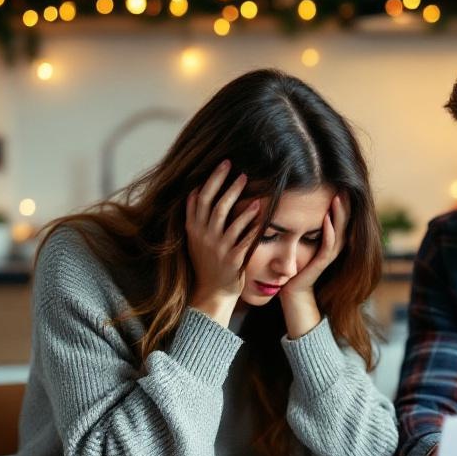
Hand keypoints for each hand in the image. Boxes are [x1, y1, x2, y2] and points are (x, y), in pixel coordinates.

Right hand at [186, 160, 259, 324]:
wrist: (212, 292)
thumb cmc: (206, 262)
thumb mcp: (194, 238)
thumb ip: (194, 215)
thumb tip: (194, 190)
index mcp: (194, 228)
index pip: (201, 198)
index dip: (212, 179)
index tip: (224, 163)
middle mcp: (204, 236)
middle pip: (215, 205)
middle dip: (227, 186)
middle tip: (241, 171)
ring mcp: (218, 248)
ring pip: (229, 221)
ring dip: (242, 204)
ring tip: (253, 190)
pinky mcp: (232, 260)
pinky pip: (244, 240)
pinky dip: (253, 227)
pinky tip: (262, 215)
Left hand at [279, 194, 347, 337]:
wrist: (289, 294)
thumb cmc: (288, 268)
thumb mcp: (293, 243)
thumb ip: (296, 226)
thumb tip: (283, 203)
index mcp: (326, 241)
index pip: (337, 218)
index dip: (340, 202)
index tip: (337, 182)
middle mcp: (330, 248)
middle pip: (343, 222)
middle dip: (344, 204)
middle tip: (344, 184)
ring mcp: (327, 257)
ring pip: (339, 232)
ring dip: (339, 215)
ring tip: (338, 197)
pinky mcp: (320, 265)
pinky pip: (328, 247)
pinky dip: (329, 232)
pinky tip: (327, 219)